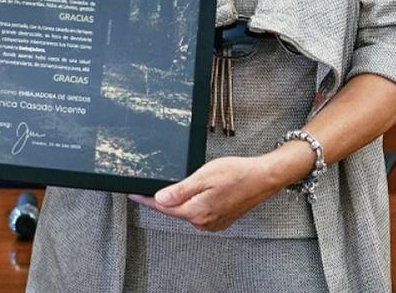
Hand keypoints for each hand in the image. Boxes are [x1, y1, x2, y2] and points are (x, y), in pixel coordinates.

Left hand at [128, 144, 313, 231]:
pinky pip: (198, 213)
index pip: (163, 208)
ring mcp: (212, 223)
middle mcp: (203, 222)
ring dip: (177, 201)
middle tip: (147, 186)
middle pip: (174, 211)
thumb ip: (180, 190)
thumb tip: (159, 199)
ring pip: (186, 212)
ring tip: (170, 187)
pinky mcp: (219, 220)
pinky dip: (191, 203)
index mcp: (197, 212)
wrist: (263, 177)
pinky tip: (192, 192)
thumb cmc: (237, 173)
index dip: (146, 199)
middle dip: (161, 200)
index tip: (132, 194)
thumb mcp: (204, 176)